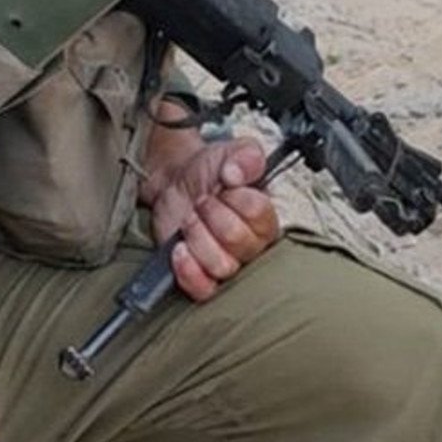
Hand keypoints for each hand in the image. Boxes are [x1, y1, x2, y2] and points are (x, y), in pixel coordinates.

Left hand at [140, 137, 280, 301]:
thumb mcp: (231, 151)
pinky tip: (179, 249)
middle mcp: (251, 246)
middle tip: (201, 200)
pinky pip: (203, 289)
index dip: (235, 196)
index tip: (223, 182)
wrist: (177, 181)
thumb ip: (246, 155)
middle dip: (211, 213)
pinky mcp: (201, 276)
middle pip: (238, 241)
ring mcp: (226, 263)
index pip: (259, 214)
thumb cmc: (209, 171)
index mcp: (265, 216)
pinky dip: (188, 270)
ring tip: (189, 218)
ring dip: (197, 235)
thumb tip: (236, 174)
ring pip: (221, 265)